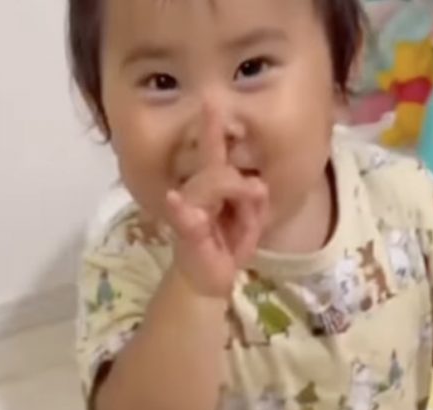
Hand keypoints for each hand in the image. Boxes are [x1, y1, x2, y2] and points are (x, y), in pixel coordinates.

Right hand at [165, 105, 268, 297]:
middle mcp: (195, 195)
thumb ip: (256, 203)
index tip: (210, 103)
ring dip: (237, 194)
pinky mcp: (186, 236)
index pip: (211, 154)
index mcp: (210, 188)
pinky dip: (183, 211)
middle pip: (213, 168)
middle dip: (235, 174)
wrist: (206, 283)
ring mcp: (188, 213)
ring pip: (211, 186)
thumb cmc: (225, 247)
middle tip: (257, 190)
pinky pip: (186, 219)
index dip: (211, 130)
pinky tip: (174, 201)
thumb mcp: (249, 222)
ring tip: (251, 211)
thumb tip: (258, 184)